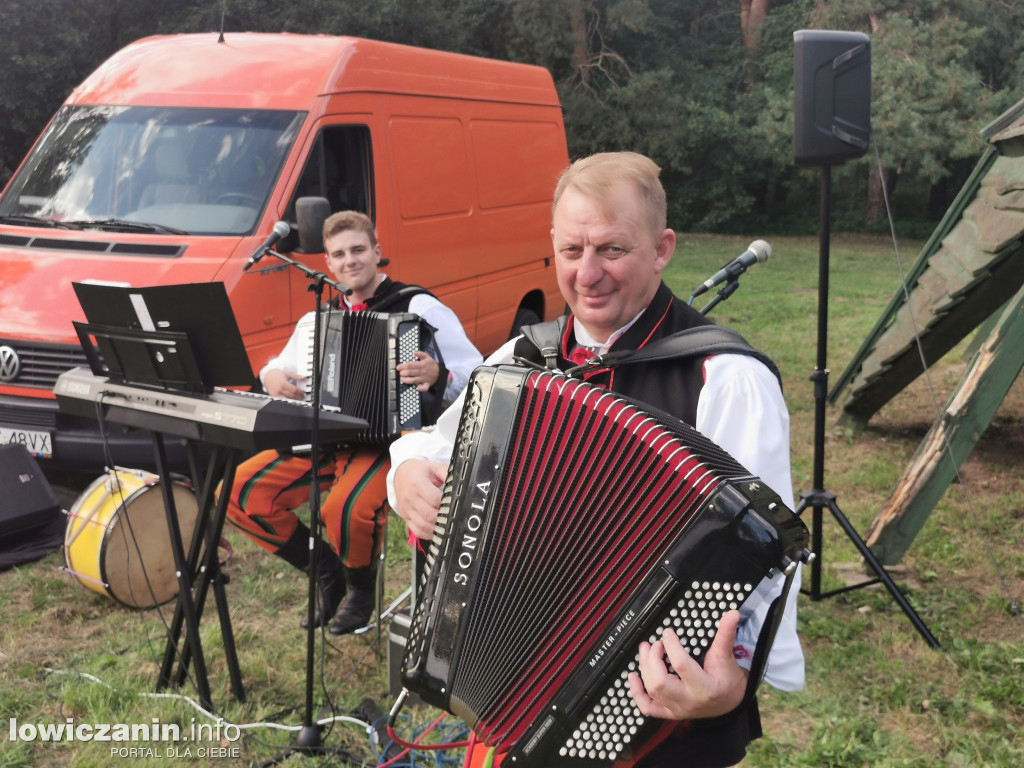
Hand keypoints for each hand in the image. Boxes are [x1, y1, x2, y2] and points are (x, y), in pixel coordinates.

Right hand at [263, 369, 306, 399]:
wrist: (267, 376)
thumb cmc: (277, 374)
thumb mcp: (287, 373)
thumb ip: (296, 376)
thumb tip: (304, 378)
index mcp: (283, 383)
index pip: (294, 390)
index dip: (300, 392)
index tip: (303, 392)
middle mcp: (279, 389)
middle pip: (291, 396)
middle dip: (298, 396)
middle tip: (302, 396)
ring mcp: (276, 394)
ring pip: (287, 399)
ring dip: (294, 400)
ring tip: (298, 398)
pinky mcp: (274, 397)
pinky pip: (282, 400)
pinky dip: (287, 400)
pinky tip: (291, 399)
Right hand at [393, 459, 446, 539]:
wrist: (401, 475)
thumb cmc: (421, 472)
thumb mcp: (434, 467)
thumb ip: (446, 473)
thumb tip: (459, 483)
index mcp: (417, 483)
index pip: (434, 499)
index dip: (446, 504)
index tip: (454, 504)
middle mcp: (410, 498)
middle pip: (429, 514)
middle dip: (443, 518)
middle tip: (453, 517)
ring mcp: (406, 509)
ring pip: (423, 525)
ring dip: (437, 528)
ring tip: (447, 525)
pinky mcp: (405, 517)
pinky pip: (417, 530)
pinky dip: (428, 534)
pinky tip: (437, 530)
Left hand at [396, 350, 439, 390]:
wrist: (440, 372)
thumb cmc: (432, 365)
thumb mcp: (427, 357)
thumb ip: (421, 353)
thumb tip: (414, 352)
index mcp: (422, 364)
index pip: (410, 365)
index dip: (403, 366)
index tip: (398, 367)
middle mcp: (422, 372)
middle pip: (410, 373)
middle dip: (403, 373)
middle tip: (400, 373)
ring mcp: (424, 379)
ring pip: (414, 380)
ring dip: (406, 380)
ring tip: (402, 379)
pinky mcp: (427, 384)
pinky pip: (423, 388)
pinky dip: (420, 388)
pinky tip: (416, 387)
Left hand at [627, 610, 747, 720]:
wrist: (731, 702)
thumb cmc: (728, 679)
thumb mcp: (726, 656)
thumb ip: (726, 634)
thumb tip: (732, 613)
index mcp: (705, 688)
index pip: (681, 666)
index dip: (671, 646)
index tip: (667, 632)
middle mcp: (689, 701)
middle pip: (660, 683)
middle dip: (652, 660)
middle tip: (655, 644)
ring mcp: (678, 709)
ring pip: (652, 692)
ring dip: (644, 669)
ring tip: (645, 650)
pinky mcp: (671, 713)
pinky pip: (648, 708)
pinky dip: (637, 693)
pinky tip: (633, 677)